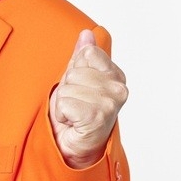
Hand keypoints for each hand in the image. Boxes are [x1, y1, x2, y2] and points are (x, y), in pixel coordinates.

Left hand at [49, 29, 127, 168]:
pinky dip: (62, 114)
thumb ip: (82, 57)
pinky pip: (65, 103)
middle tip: (75, 105)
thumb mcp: (76, 79)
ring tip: (73, 115)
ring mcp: (110, 103)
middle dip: (67, 88)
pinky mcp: (98, 117)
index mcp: (116, 76)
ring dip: (63, 104)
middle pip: (74, 72)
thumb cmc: (75, 113)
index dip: (74, 70)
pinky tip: (72, 123)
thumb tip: (86, 34)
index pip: (87, 54)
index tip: (79, 88)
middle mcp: (119, 88)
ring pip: (67, 87)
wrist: (72, 147)